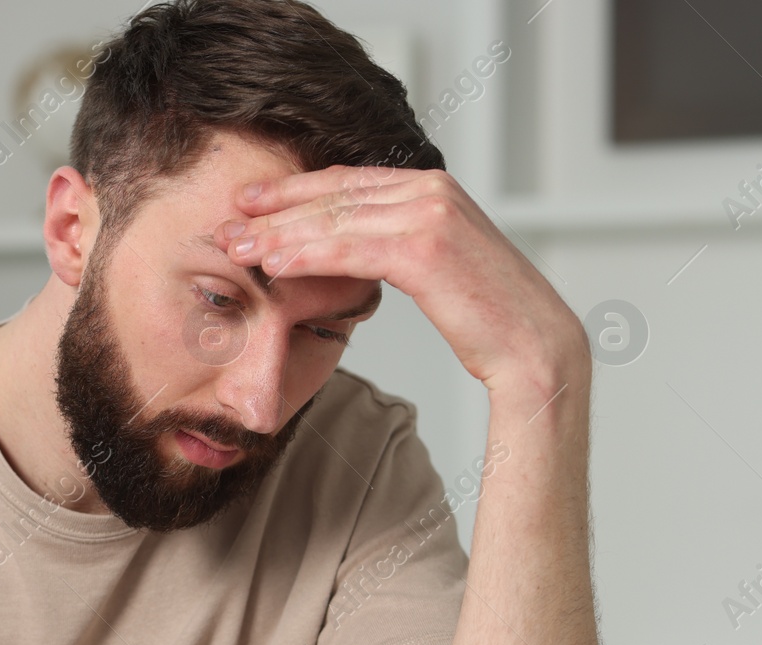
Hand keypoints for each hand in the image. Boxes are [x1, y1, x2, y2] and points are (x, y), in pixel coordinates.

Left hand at [214, 166, 589, 391]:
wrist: (534, 345)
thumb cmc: (487, 317)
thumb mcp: (438, 267)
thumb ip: (399, 244)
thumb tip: (356, 251)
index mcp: (432, 188)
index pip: (347, 182)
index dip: (294, 190)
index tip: (251, 203)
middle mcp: (431, 190)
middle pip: (334, 195)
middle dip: (275, 209)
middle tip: (227, 222)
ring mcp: (430, 214)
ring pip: (335, 220)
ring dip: (279, 233)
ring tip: (235, 247)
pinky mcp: (425, 249)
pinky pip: (349, 249)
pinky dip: (306, 255)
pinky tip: (273, 264)